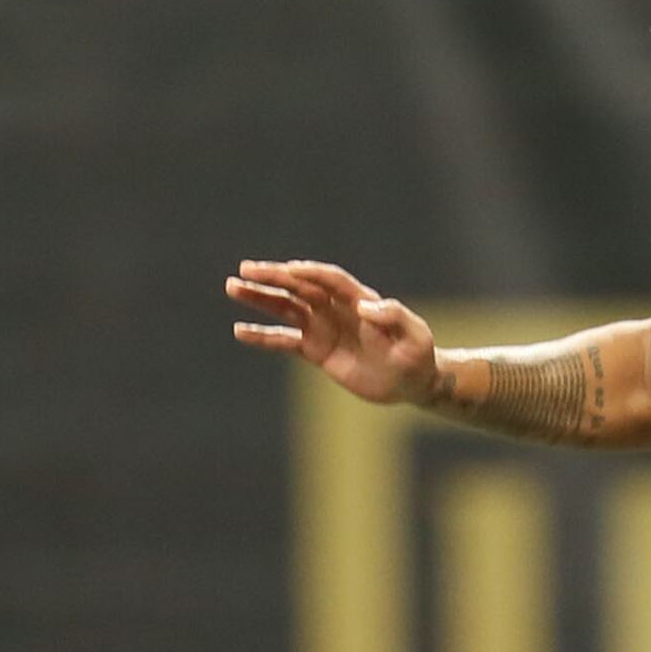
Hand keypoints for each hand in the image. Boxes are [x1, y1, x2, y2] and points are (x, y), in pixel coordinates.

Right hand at [230, 260, 444, 406]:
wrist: (413, 381)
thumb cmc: (417, 354)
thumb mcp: (414, 335)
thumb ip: (393, 317)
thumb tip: (364, 308)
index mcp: (360, 299)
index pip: (328, 279)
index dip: (309, 274)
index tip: (287, 271)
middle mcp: (337, 309)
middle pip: (300, 287)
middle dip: (273, 278)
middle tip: (244, 270)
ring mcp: (324, 328)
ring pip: (286, 308)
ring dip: (260, 298)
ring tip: (233, 287)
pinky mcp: (317, 350)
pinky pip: (285, 341)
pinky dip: (263, 336)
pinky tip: (240, 331)